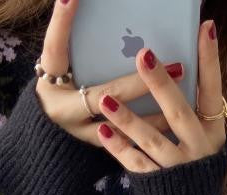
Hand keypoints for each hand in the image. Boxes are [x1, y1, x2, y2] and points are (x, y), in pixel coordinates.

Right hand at [35, 0, 183, 146]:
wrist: (50, 137)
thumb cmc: (58, 90)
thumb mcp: (60, 68)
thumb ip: (72, 44)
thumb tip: (87, 10)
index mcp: (49, 83)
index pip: (55, 49)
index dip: (61, 23)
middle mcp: (64, 112)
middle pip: (101, 96)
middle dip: (136, 83)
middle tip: (171, 65)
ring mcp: (81, 134)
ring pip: (119, 127)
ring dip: (152, 113)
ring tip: (178, 97)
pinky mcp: (97, 149)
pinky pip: (126, 144)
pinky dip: (149, 132)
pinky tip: (172, 123)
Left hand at [94, 19, 226, 172]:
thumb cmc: (194, 164)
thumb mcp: (203, 137)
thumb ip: (192, 109)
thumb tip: (177, 65)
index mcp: (212, 131)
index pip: (212, 91)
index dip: (210, 61)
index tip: (205, 28)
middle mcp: (198, 149)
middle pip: (178, 113)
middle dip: (161, 84)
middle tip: (143, 55)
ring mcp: (177, 167)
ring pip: (152, 140)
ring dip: (129, 119)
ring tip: (106, 99)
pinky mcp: (158, 183)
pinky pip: (137, 163)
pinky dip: (120, 148)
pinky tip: (104, 131)